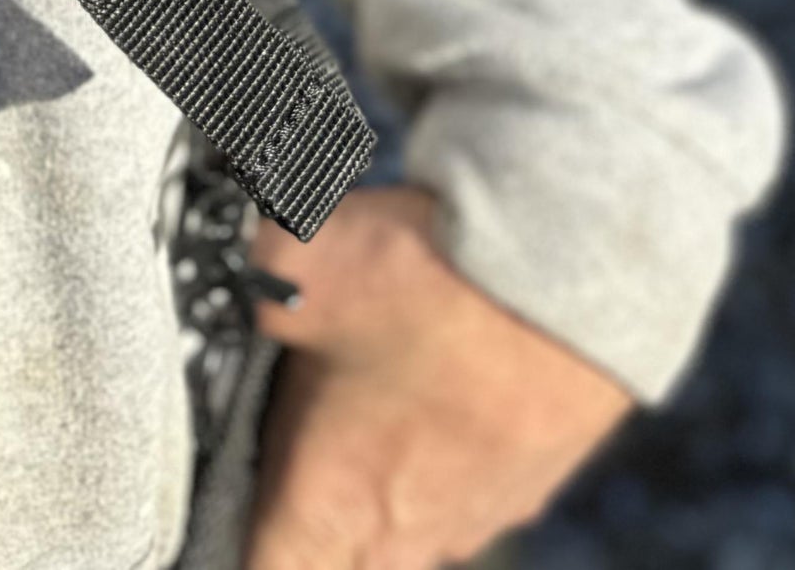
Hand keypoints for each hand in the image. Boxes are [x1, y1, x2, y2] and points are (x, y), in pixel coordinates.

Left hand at [243, 187, 632, 569]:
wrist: (566, 265)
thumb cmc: (423, 276)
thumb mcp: (293, 256)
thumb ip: (248, 282)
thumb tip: (233, 273)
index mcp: (329, 501)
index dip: (237, 544)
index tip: (229, 520)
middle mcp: (401, 531)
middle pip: (337, 565)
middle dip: (310, 532)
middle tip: (292, 472)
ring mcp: (472, 514)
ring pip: (405, 540)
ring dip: (379, 502)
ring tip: (367, 424)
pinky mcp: (527, 483)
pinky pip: (467, 501)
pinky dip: (445, 468)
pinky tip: (438, 401)